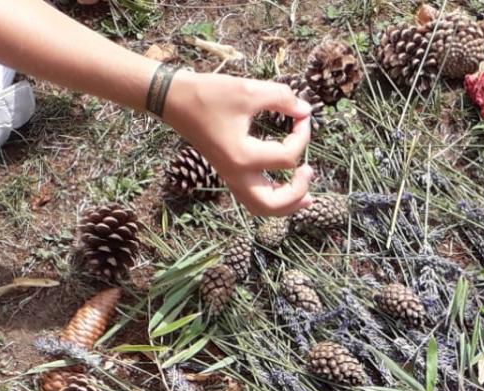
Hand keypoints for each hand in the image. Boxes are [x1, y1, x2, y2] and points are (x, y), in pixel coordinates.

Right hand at [165, 74, 315, 216]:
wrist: (174, 100)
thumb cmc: (208, 94)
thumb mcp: (248, 90)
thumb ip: (281, 98)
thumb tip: (305, 110)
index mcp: (243, 157)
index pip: (288, 158)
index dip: (303, 136)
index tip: (302, 115)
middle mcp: (236, 175)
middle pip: (273, 205)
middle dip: (297, 193)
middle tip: (309, 171)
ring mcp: (230, 178)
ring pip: (262, 208)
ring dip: (286, 204)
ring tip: (305, 191)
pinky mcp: (227, 174)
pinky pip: (252, 198)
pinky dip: (271, 198)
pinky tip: (283, 184)